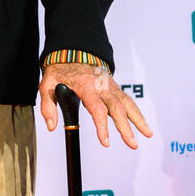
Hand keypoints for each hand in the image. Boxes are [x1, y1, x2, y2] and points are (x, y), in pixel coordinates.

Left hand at [38, 62, 152, 148]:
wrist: (72, 51)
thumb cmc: (61, 68)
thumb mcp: (47, 85)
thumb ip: (48, 106)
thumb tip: (52, 126)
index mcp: (87, 87)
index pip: (97, 109)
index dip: (102, 127)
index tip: (106, 142)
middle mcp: (102, 86)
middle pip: (117, 109)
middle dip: (126, 128)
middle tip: (132, 144)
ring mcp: (110, 86)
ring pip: (128, 103)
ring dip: (139, 120)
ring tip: (147, 134)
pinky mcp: (114, 87)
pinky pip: (128, 100)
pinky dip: (137, 112)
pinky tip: (143, 124)